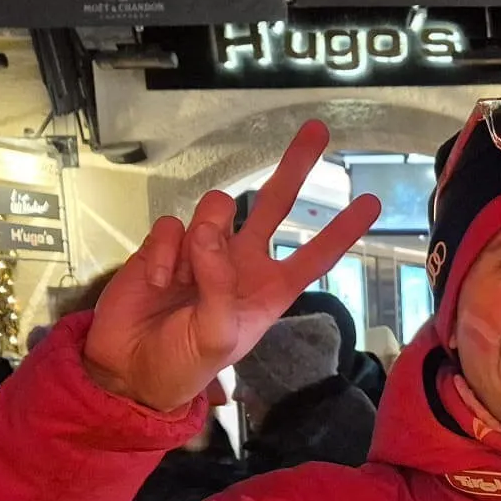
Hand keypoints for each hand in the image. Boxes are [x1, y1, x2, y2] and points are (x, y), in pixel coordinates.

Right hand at [83, 120, 382, 411]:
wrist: (129, 370)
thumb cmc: (183, 363)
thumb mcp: (216, 338)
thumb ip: (221, 287)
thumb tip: (210, 233)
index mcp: (268, 292)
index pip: (314, 256)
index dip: (341, 231)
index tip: (371, 202)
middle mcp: (241, 264)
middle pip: (274, 204)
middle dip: (295, 167)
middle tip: (317, 131)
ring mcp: (202, 251)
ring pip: (216, 208)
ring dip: (203, 234)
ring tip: (181, 279)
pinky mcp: (165, 246)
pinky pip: (171, 226)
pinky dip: (163, 252)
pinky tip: (157, 283)